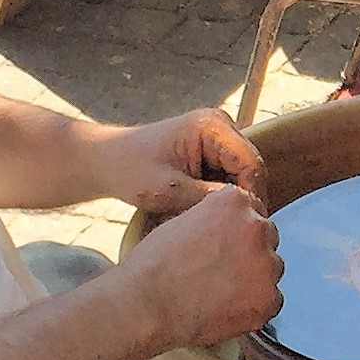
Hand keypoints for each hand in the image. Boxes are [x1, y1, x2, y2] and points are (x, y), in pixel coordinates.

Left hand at [95, 109, 265, 214]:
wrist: (107, 161)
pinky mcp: (212, 150)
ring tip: (226, 228)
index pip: (250, 164)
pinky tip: (215, 217)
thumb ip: (207, 198)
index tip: (242, 227)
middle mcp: (221, 125)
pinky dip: (225, 197)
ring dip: (236, 200)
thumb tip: (243, 211)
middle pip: (251, 168)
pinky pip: (231, 176)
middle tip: (237, 234)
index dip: (252, 197)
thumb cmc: (130, 171)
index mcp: (211, 126)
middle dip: (246, 200)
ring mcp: (218, 137)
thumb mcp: (168, 190)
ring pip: (243, 175)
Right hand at [123, 184, 282, 351]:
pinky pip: (271, 300)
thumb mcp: (183, 220)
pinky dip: (254, 306)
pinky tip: (227, 309)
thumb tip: (225, 228)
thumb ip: (214, 218)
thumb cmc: (153, 265)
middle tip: (222, 270)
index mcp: (234, 202)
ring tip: (221, 292)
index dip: (238, 229)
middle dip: (250, 251)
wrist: (147, 304)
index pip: (252, 209)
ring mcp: (267, 265)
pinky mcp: (269, 299)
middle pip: (266, 237)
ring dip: (255, 278)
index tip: (227, 243)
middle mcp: (256, 228)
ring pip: (271, 269)